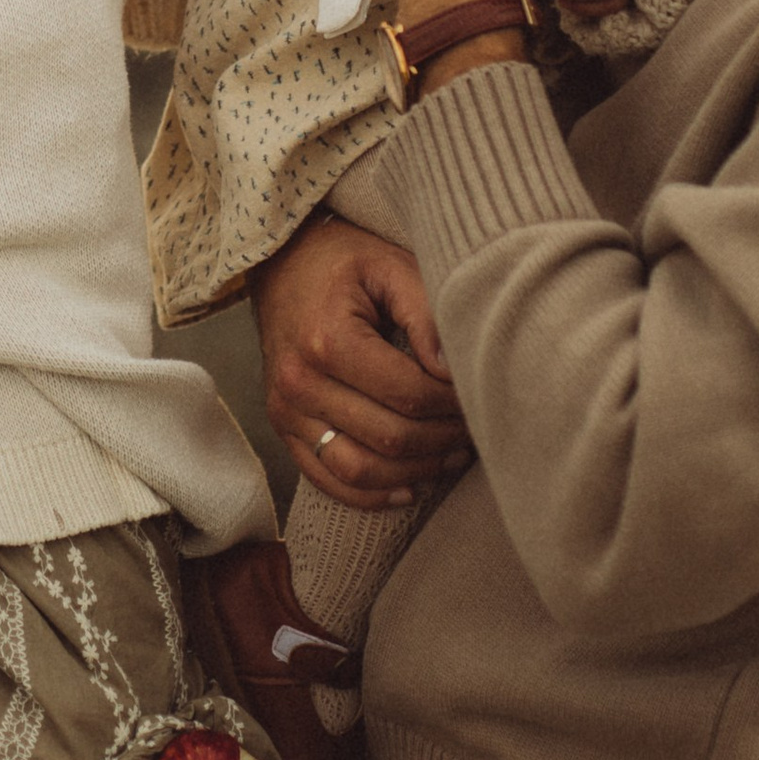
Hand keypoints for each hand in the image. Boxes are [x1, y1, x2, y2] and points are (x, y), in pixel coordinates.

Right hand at [253, 218, 470, 509]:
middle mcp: (299, 383)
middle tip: (474, 428)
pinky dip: (372, 495)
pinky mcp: (283, 428)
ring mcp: (286, 411)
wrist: (282, 265)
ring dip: (415, 472)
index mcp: (327, 341)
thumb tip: (453, 372)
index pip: (408, 395)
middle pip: (389, 438)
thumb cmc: (343, 264)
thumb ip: (426, 314)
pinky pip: (328, 480)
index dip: (452, 404)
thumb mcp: (390, 267)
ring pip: (360, 471)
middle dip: (443, 439)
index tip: (475, 396)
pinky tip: (410, 487)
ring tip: (451, 456)